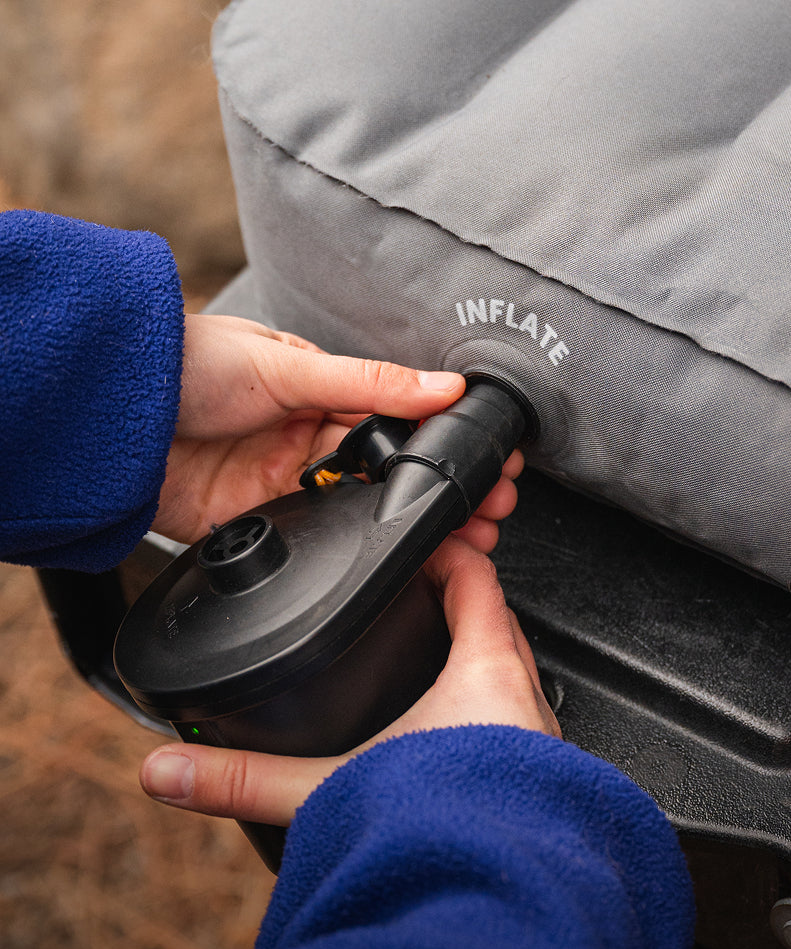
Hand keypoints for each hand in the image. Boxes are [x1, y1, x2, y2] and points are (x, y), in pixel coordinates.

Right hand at [139, 538, 559, 824]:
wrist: (499, 903)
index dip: (446, 554)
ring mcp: (541, 744)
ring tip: (435, 668)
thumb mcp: (331, 790)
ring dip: (481, 663)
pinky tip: (458, 746)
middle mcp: (526, 701)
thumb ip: (246, 779)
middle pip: (499, 624)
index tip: (420, 546)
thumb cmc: (449, 833)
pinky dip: (491, 716)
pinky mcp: (544, 785)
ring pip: (516, 677)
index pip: (476, 580)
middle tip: (419, 599)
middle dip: (461, 604)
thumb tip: (170, 771)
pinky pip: (521, 726)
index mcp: (486, 673)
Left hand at [151, 314, 522, 551]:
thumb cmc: (189, 366)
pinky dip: (352, 551)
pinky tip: (388, 553)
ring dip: (408, 525)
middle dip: (441, 494)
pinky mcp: (261, 525)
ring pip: (362, 512)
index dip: (445, 445)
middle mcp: (309, 442)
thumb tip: (443, 384)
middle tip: (491, 510)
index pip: (400, 424)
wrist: (111, 417)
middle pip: (390, 475)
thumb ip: (370, 383)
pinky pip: (317, 543)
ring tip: (462, 539)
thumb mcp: (289, 365)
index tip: (491, 462)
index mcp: (322, 396)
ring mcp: (287, 486)